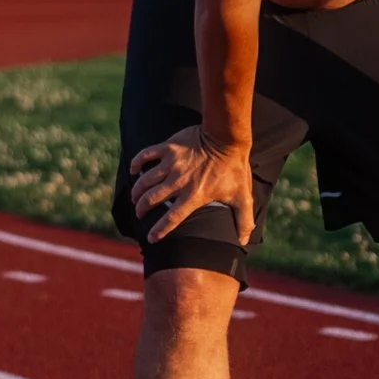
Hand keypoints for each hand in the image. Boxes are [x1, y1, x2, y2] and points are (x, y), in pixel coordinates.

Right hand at [128, 126, 254, 245]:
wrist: (226, 137)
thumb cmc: (234, 168)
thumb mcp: (242, 196)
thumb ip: (243, 220)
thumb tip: (244, 240)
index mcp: (194, 195)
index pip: (172, 218)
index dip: (159, 230)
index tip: (151, 238)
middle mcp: (178, 182)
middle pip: (152, 199)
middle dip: (141, 208)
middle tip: (139, 212)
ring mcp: (171, 164)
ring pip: (146, 180)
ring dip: (137, 191)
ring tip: (135, 197)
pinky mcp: (168, 148)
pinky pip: (146, 155)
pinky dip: (137, 163)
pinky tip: (134, 169)